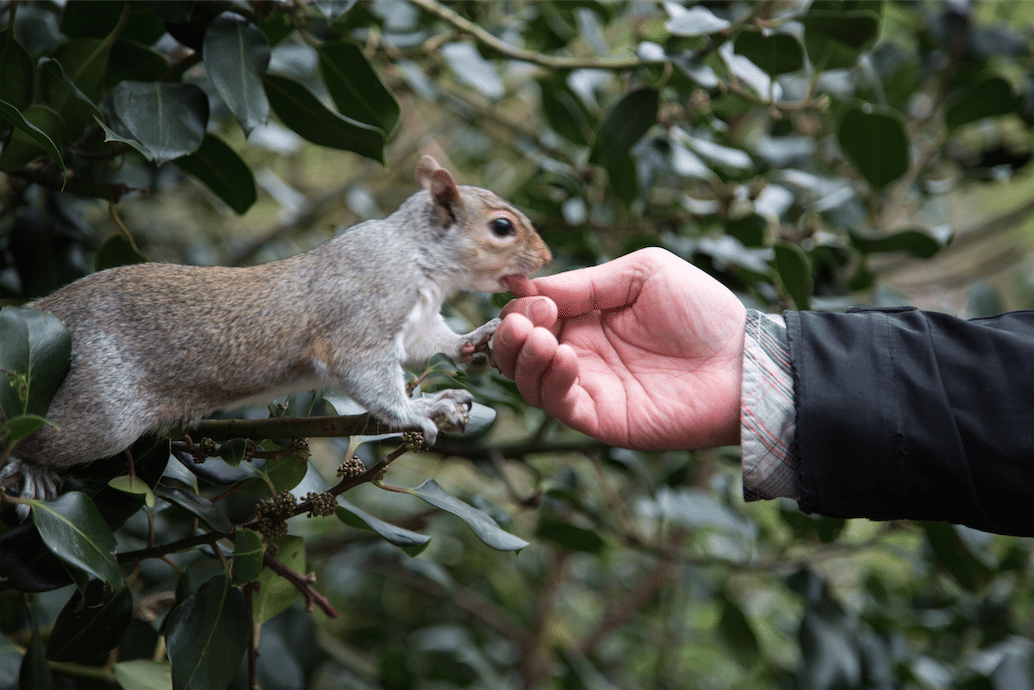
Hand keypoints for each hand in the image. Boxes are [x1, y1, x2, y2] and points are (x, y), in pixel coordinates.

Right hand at [495, 248, 745, 449]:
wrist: (743, 361)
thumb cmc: (703, 313)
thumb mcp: (643, 274)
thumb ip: (587, 282)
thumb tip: (531, 287)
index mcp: (588, 318)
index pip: (532, 316)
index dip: (522, 307)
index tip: (534, 297)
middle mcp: (582, 354)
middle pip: (518, 352)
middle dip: (511, 335)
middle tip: (527, 321)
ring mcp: (590, 388)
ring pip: (529, 382)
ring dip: (523, 358)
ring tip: (542, 339)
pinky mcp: (602, 419)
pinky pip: (559, 407)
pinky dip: (551, 382)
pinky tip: (568, 357)